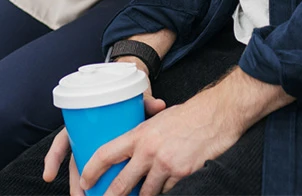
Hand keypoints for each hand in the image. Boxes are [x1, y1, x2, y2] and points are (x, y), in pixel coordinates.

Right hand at [43, 94, 167, 195]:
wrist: (136, 98)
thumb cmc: (128, 100)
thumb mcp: (132, 100)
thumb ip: (145, 101)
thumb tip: (159, 105)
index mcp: (84, 124)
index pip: (63, 140)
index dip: (54, 158)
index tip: (49, 176)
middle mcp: (86, 138)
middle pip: (75, 164)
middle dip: (75, 184)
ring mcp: (96, 148)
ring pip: (87, 172)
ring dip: (86, 189)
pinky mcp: (110, 158)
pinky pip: (102, 174)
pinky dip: (100, 186)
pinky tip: (100, 195)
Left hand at [81, 69, 290, 195]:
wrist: (217, 114)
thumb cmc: (188, 115)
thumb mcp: (157, 120)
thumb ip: (142, 137)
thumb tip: (130, 152)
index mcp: (140, 135)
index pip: (106, 154)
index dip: (91, 170)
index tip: (85, 182)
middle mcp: (149, 151)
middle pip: (122, 183)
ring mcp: (166, 164)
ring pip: (145, 193)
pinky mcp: (183, 174)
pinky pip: (167, 192)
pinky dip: (164, 193)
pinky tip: (163, 190)